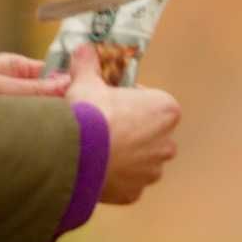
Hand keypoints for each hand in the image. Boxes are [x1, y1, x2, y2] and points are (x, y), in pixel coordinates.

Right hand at [64, 44, 180, 203]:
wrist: (76, 155)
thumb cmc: (89, 114)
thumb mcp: (86, 82)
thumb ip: (88, 64)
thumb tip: (83, 48)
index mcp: (166, 111)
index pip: (155, 102)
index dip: (133, 100)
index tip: (115, 100)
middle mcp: (166, 144)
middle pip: (152, 135)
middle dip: (133, 131)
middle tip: (106, 126)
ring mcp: (151, 172)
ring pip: (141, 162)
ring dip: (126, 157)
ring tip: (99, 150)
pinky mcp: (134, 193)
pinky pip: (126, 183)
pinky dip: (115, 178)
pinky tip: (96, 169)